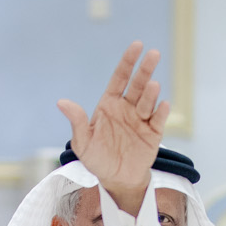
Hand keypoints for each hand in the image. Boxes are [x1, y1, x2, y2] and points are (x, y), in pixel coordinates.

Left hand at [57, 42, 166, 216]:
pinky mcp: (153, 134)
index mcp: (110, 104)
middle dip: (145, 69)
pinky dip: (161, 112)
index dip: (128, 61)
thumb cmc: (97, 158)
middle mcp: (128, 108)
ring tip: (153, 86)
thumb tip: (62, 103)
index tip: (137, 45)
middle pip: (137, 85)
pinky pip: (158, 121)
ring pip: (148, 101)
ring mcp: (141, 120)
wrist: (116, 180)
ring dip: (151, 93)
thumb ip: (77, 122)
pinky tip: (163, 105)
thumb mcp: (83, 143)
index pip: (120, 78)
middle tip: (153, 54)